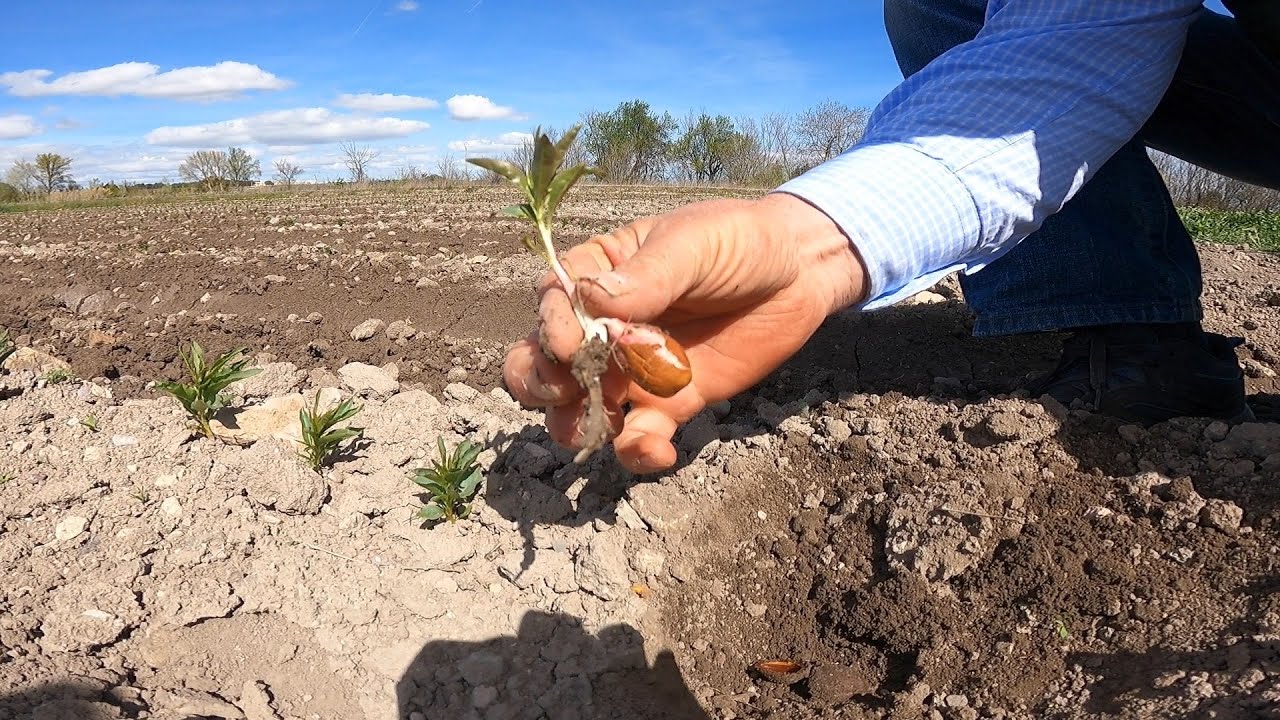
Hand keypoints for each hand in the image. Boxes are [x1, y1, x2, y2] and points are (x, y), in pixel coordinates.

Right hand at [502, 192, 866, 472]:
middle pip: (543, 363)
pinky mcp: (669, 403)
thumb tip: (596, 302)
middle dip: (539, 382)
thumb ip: (649, 275)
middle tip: (564, 389)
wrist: (798, 275)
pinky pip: (639, 437)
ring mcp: (632, 370)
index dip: (551, 327)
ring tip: (598, 426)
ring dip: (574, 424)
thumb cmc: (738, 241)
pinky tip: (655, 448)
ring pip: (579, 408)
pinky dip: (637, 452)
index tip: (569, 343)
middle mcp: (603, 328)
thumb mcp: (694, 244)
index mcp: (598, 275)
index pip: (553, 303)